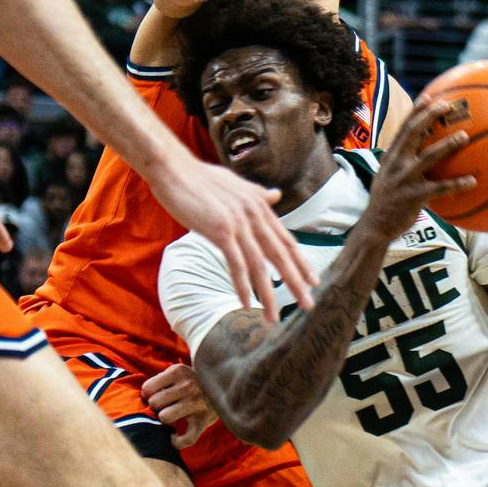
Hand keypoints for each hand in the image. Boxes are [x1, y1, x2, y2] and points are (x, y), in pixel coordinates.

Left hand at [142, 362, 216, 448]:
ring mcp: (197, 404)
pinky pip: (186, 438)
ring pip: (165, 417)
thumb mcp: (180, 371)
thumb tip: (143, 395)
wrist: (227, 384)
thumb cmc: (195, 381)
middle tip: (165, 406)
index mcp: (178, 372)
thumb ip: (162, 379)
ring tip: (171, 416)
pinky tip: (174, 438)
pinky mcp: (204, 420)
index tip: (156, 395)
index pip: (148, 388)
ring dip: (166, 419)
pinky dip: (177, 442)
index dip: (148, 394)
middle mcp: (188, 387)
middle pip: (155, 403)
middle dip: (156, 406)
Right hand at [147, 145, 316, 320]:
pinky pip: (235, 265)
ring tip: (274, 317)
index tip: (313, 281)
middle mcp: (254, 215)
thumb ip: (258, 194)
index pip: (286, 240)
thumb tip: (276, 195)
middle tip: (308, 303)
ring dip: (268, 294)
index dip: (301, 262)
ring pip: (260, 265)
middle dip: (295, 282)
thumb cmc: (200, 178)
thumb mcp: (237, 185)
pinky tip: (246, 303)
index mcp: (260, 206)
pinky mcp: (220, 231)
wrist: (174, 169)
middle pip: (280, 255)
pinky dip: (242, 286)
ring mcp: (239, 223)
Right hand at [360, 97, 477, 240]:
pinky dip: (457, 184)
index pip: (404, 128)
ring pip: (428, 157)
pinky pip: (440, 188)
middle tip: (448, 105)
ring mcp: (405, 179)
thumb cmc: (386, 202)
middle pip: (413, 133)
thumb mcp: (387, 176)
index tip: (430, 96)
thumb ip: (400, 162)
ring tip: (464, 136)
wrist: (375, 226)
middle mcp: (396, 163)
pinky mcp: (414, 197)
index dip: (416, 111)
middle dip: (430, 116)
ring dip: (447, 145)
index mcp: (391, 156)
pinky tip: (472, 181)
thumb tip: (419, 153)